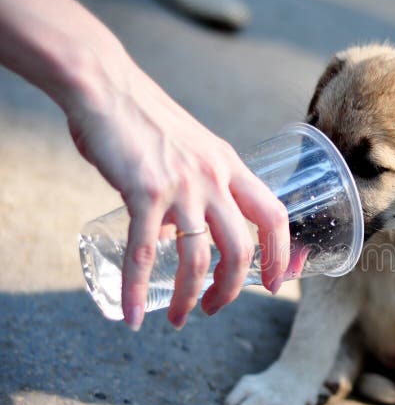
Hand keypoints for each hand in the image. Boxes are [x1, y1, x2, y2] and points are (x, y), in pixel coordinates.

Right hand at [65, 61, 289, 329]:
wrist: (104, 85)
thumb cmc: (143, 119)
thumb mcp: (189, 151)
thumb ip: (192, 189)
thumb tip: (173, 233)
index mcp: (230, 166)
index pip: (273, 216)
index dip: (280, 254)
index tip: (277, 283)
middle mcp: (213, 178)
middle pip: (241, 248)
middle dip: (232, 288)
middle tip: (214, 308)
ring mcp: (181, 186)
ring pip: (197, 258)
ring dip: (189, 297)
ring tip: (180, 319)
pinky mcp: (143, 192)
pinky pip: (144, 252)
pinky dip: (137, 289)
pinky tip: (134, 315)